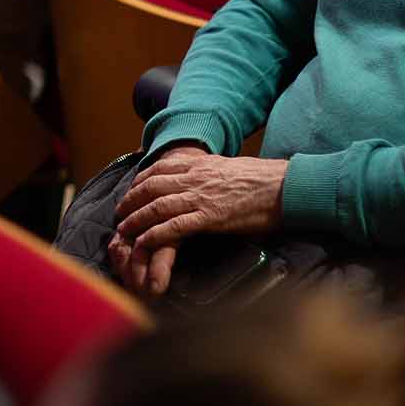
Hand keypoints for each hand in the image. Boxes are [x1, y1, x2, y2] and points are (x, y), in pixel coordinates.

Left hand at [107, 147, 285, 297]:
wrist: (284, 186)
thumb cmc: (264, 178)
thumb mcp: (230, 167)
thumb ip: (211, 170)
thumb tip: (203, 174)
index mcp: (201, 163)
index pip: (161, 167)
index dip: (141, 179)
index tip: (132, 188)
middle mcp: (196, 178)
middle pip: (152, 186)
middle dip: (131, 200)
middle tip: (120, 212)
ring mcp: (201, 197)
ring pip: (157, 207)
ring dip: (136, 219)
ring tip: (124, 229)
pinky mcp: (210, 218)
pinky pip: (174, 227)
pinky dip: (155, 234)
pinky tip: (144, 241)